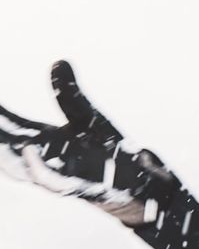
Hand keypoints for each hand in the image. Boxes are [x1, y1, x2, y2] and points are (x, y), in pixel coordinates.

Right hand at [0, 61, 178, 225]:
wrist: (136, 184)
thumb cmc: (108, 152)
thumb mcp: (87, 118)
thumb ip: (69, 94)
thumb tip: (60, 61)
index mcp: (42, 141)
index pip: (8, 125)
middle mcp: (42, 160)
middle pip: (6, 146)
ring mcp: (56, 176)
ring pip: (18, 165)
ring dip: (4, 150)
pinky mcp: (77, 187)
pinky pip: (50, 179)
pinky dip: (36, 166)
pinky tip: (28, 148)